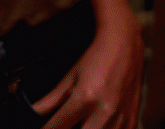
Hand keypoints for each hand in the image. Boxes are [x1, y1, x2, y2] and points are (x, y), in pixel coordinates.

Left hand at [33, 0, 142, 128]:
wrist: (126, 44)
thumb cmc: (98, 58)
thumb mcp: (71, 76)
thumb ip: (51, 99)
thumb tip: (34, 112)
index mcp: (84, 98)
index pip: (57, 128)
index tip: (44, 128)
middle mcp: (103, 111)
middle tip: (63, 125)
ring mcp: (120, 118)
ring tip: (81, 122)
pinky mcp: (131, 120)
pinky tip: (97, 124)